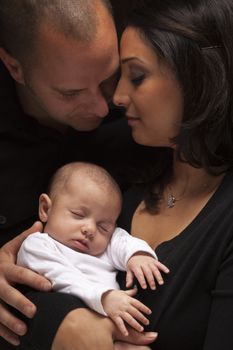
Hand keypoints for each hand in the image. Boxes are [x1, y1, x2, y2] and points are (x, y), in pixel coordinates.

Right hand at [0, 221, 51, 345]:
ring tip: (24, 330)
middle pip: (8, 294)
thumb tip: (40, 224)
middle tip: (34, 311)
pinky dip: (5, 333)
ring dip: (11, 322)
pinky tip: (16, 340)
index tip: (49, 286)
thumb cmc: (0, 260)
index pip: (21, 273)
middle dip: (20, 303)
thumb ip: (25, 238)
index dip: (35, 279)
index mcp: (5, 267)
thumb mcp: (10, 247)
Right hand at [102, 288, 150, 335]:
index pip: (138, 304)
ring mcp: (119, 311)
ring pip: (129, 318)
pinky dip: (123, 329)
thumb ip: (131, 292)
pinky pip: (119, 323)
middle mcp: (125, 305)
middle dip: (142, 318)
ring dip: (135, 324)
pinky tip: (127, 334)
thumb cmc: (114, 295)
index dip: (144, 308)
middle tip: (147, 322)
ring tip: (141, 329)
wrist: (103, 296)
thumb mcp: (123, 292)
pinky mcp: (114, 316)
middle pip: (135, 312)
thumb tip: (137, 289)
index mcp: (128, 299)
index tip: (149, 312)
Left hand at [126, 253, 168, 289]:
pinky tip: (167, 272)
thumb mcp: (129, 270)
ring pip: (154, 269)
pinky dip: (163, 267)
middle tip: (153, 288)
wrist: (136, 254)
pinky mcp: (154, 260)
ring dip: (158, 276)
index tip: (144, 287)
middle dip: (151, 280)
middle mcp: (143, 263)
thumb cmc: (133, 265)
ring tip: (161, 283)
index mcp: (136, 266)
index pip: (139, 274)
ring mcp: (149, 261)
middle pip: (148, 272)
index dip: (142, 280)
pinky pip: (159, 264)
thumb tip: (128, 286)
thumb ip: (129, 278)